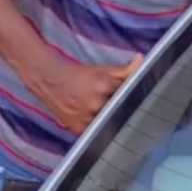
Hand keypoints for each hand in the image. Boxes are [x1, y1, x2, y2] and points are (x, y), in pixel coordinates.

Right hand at [24, 54, 143, 134]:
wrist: (50, 80)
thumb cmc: (79, 75)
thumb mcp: (104, 70)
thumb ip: (125, 70)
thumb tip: (141, 59)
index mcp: (104, 85)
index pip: (128, 94)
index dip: (130, 96)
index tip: (132, 97)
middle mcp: (96, 103)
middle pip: (120, 109)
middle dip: (121, 107)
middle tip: (117, 104)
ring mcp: (87, 118)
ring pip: (109, 121)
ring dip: (111, 118)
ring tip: (105, 112)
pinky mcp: (79, 129)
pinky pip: (97, 131)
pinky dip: (99, 127)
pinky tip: (99, 121)